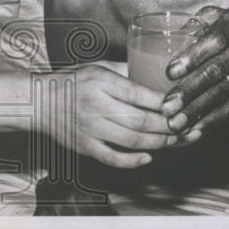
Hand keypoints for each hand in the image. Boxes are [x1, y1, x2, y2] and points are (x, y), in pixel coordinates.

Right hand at [46, 61, 195, 168]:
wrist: (39, 102)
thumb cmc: (72, 81)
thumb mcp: (97, 67)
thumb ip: (125, 73)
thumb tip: (157, 77)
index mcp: (101, 83)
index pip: (139, 94)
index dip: (165, 104)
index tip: (184, 106)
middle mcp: (96, 106)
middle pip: (141, 121)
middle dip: (170, 127)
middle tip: (188, 127)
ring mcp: (91, 129)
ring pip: (132, 141)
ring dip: (159, 143)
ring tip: (176, 141)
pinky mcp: (85, 146)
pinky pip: (113, 158)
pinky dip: (133, 160)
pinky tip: (148, 156)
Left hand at [160, 6, 228, 132]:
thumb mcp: (225, 14)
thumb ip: (200, 21)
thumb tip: (176, 34)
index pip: (215, 39)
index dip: (193, 57)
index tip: (170, 72)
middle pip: (217, 70)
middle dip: (190, 91)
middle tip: (167, 107)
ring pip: (224, 92)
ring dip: (198, 110)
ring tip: (176, 123)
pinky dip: (214, 119)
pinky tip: (196, 129)